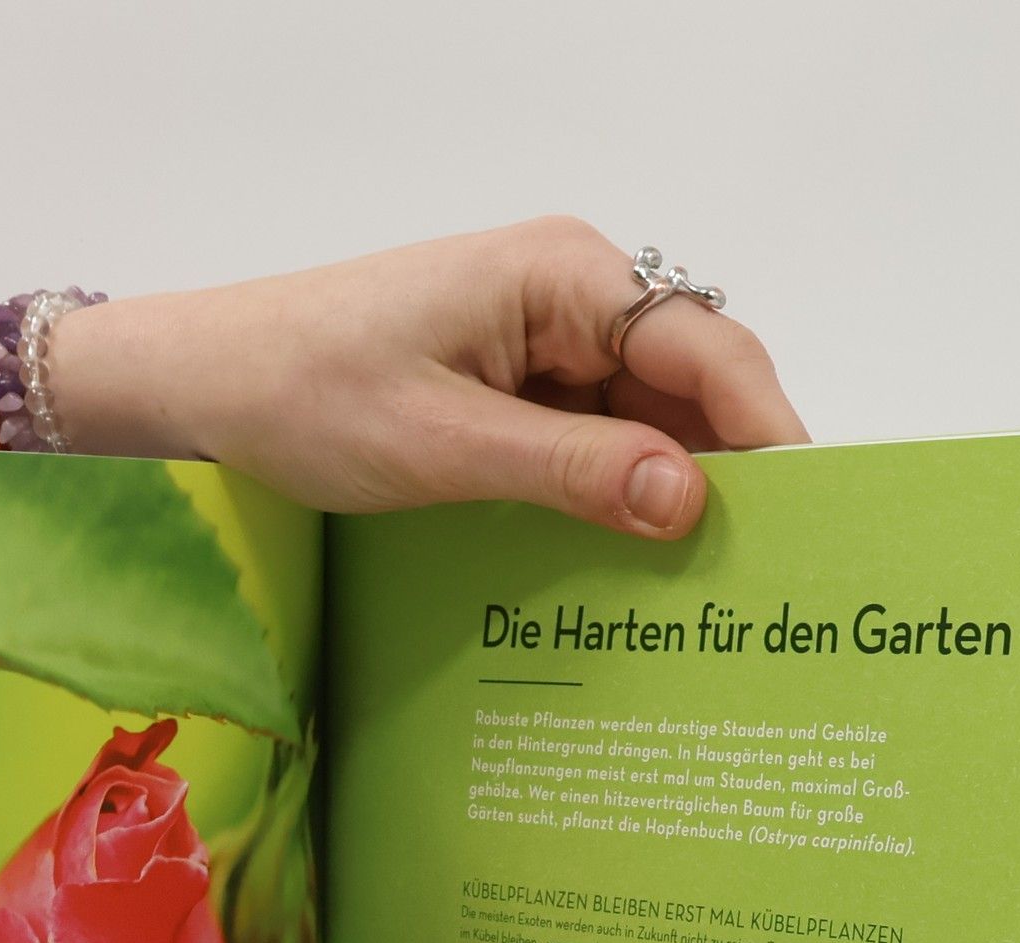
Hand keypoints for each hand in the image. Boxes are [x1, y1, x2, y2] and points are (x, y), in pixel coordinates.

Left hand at [61, 216, 807, 538]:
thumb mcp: (445, 445)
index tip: (812, 520)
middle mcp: (571, 297)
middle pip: (689, 387)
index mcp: (565, 278)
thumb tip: (689, 502)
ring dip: (667, 494)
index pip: (707, 350)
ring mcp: (543, 342)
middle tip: (763, 578)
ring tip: (705, 589)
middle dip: (726, 474)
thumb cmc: (306, 391)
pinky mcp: (514, 385)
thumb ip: (571, 472)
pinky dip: (613, 495)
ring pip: (645, 421)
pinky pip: (592, 439)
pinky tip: (628, 562)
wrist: (207, 382)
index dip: (768, 435)